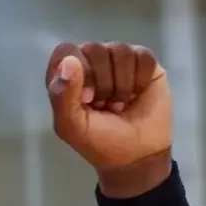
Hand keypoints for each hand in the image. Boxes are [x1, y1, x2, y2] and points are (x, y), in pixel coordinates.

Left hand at [45, 41, 172, 197]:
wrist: (138, 157)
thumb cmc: (100, 142)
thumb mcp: (72, 127)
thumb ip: (62, 96)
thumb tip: (70, 61)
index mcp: (67, 75)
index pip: (65, 51)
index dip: (77, 71)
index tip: (86, 98)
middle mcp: (91, 62)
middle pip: (94, 49)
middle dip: (102, 84)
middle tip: (106, 106)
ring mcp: (118, 60)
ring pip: (120, 50)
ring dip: (122, 85)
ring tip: (121, 104)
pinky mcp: (144, 63)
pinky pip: (143, 56)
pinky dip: (141, 80)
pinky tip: (137, 95)